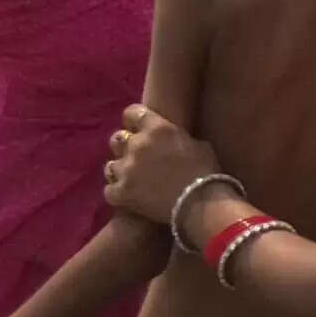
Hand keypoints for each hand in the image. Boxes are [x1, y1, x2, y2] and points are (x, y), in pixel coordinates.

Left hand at [101, 103, 219, 228]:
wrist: (200, 203)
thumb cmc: (206, 172)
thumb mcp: (198, 144)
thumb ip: (178, 138)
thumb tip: (174, 141)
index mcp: (157, 128)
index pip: (132, 113)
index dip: (132, 120)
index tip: (135, 127)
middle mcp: (137, 144)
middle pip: (117, 138)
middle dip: (124, 146)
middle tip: (135, 156)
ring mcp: (126, 169)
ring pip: (110, 165)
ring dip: (120, 170)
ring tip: (131, 179)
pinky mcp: (120, 192)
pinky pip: (109, 190)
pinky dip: (118, 193)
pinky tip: (128, 197)